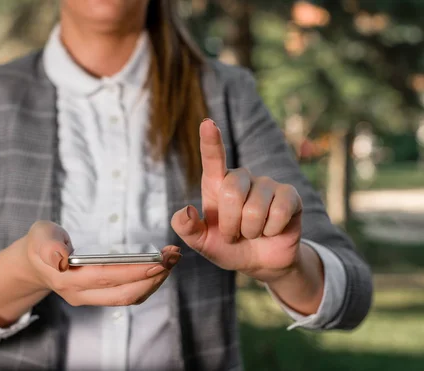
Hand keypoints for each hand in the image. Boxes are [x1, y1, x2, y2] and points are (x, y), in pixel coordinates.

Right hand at [23, 221, 181, 305]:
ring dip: (154, 281)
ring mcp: (90, 299)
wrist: (35, 262)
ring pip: (128, 297)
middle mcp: (80, 294)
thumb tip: (59, 258)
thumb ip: (48, 245)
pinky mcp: (99, 297)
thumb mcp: (40, 236)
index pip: (105, 277)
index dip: (133, 271)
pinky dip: (147, 283)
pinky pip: (127, 295)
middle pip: (123, 293)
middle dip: (152, 276)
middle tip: (173, 257)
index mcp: (66, 279)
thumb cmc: (41, 243)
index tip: (158, 262)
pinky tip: (159, 268)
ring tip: (172, 260)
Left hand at [171, 119, 303, 283]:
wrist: (260, 262)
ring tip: (253, 233)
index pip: (213, 159)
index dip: (211, 141)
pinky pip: (278, 213)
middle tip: (233, 235)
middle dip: (230, 224)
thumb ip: (186, 228)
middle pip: (232, 192)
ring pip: (255, 209)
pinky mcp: (290, 195)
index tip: (207, 124)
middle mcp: (242, 178)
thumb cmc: (227, 245)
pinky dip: (271, 230)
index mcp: (217, 183)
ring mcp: (267, 184)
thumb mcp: (202, 242)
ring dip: (251, 231)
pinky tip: (272, 230)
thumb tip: (186, 211)